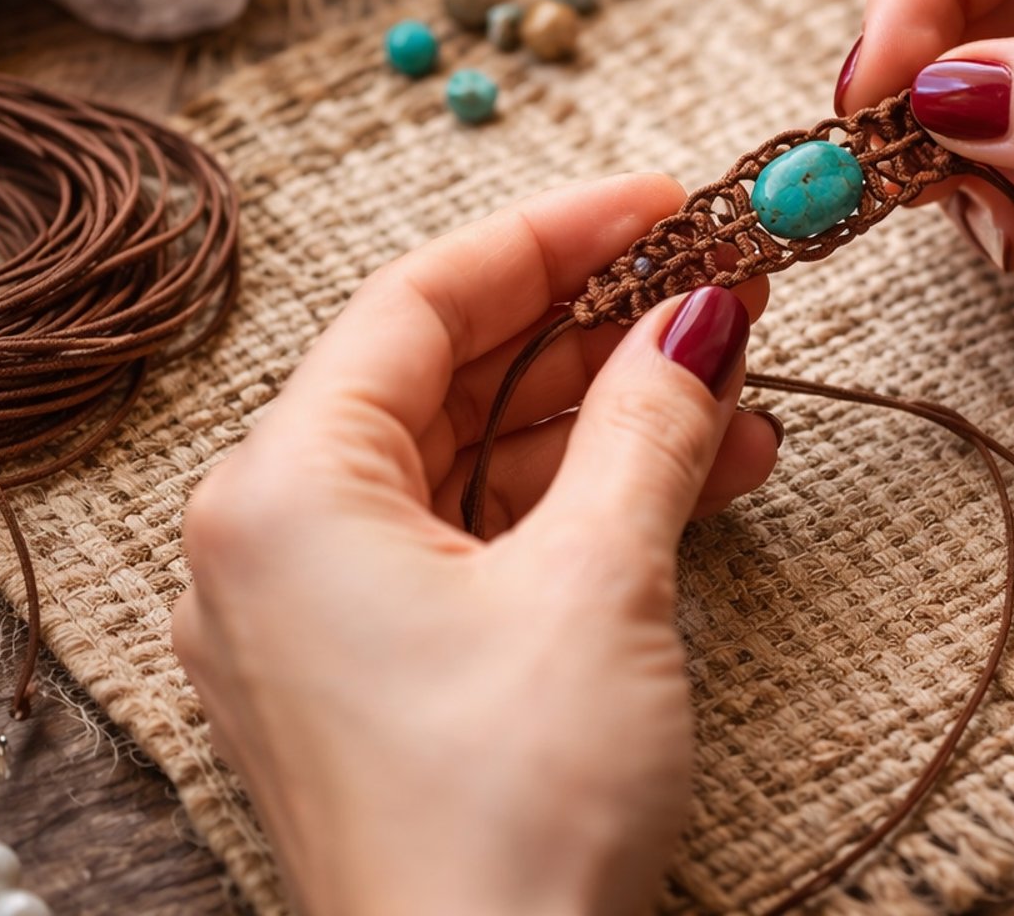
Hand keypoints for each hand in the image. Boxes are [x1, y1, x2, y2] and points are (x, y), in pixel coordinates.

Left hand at [174, 175, 776, 915]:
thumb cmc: (509, 815)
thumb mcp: (601, 584)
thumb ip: (650, 421)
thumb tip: (703, 309)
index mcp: (281, 492)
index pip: (420, 301)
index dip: (555, 233)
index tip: (665, 197)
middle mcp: (273, 542)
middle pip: (446, 376)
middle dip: (595, 330)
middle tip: (715, 286)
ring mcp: (319, 616)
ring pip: (473, 463)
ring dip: (607, 424)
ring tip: (740, 401)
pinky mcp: (375, 677)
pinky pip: (476, 545)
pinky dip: (578, 508)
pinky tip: (693, 484)